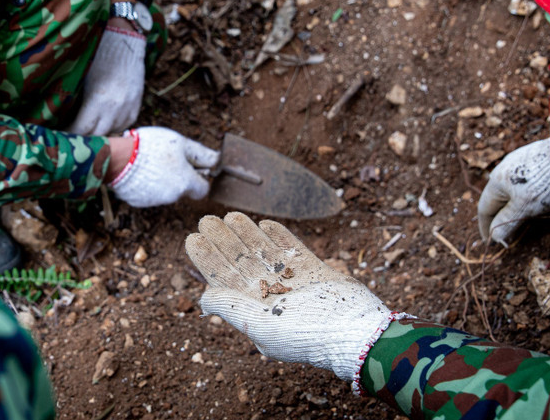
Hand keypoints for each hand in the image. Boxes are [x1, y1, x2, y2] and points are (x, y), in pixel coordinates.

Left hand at [67, 26, 145, 135]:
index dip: (69, 134)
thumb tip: (61, 118)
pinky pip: (122, 126)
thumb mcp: (82, 79)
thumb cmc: (96, 57)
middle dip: (82, 137)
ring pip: (110, 133)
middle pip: (97, 136)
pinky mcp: (135, 108)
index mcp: (98, 100)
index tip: (60, 134)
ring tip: (85, 130)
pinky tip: (102, 121)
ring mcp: (128, 110)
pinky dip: (112, 127)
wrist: (124, 43)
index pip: (82, 130)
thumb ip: (75, 102)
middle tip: (70, 136)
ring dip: (98, 133)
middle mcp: (115, 109)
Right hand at [110, 127, 218, 207]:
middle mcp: (172, 196)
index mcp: (186, 183)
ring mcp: (155, 201)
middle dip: (180, 177)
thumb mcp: (181, 143)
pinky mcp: (139, 202)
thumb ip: (201, 154)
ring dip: (163, 180)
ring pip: (166, 192)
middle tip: (169, 160)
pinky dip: (148, 184)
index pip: (202, 190)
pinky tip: (140, 170)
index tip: (193, 167)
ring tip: (150, 162)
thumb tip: (217, 160)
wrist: (118, 157)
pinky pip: (149, 194)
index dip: (200, 177)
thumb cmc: (151, 147)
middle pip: (183, 190)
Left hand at [185, 212, 401, 387]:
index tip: (193, 238)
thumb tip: (203, 296)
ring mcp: (295, 283)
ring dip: (248, 234)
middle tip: (206, 219)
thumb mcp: (259, 325)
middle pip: (242, 263)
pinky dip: (280, 235)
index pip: (225, 281)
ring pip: (265, 253)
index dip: (208, 259)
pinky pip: (294, 250)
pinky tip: (265, 222)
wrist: (356, 331)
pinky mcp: (317, 272)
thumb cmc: (306, 333)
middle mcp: (273, 297)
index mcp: (256, 312)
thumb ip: (231, 307)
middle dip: (224, 240)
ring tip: (231, 215)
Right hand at [478, 137, 549, 246]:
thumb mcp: (524, 208)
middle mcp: (502, 169)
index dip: (486, 227)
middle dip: (499, 216)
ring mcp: (517, 160)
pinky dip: (523, 193)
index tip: (489, 241)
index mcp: (495, 182)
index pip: (484, 208)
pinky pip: (523, 179)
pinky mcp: (532, 156)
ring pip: (510, 187)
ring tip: (519, 217)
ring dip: (511, 204)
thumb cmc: (544, 183)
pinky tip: (534, 196)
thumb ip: (507, 222)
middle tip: (505, 232)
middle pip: (497, 197)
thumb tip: (494, 237)